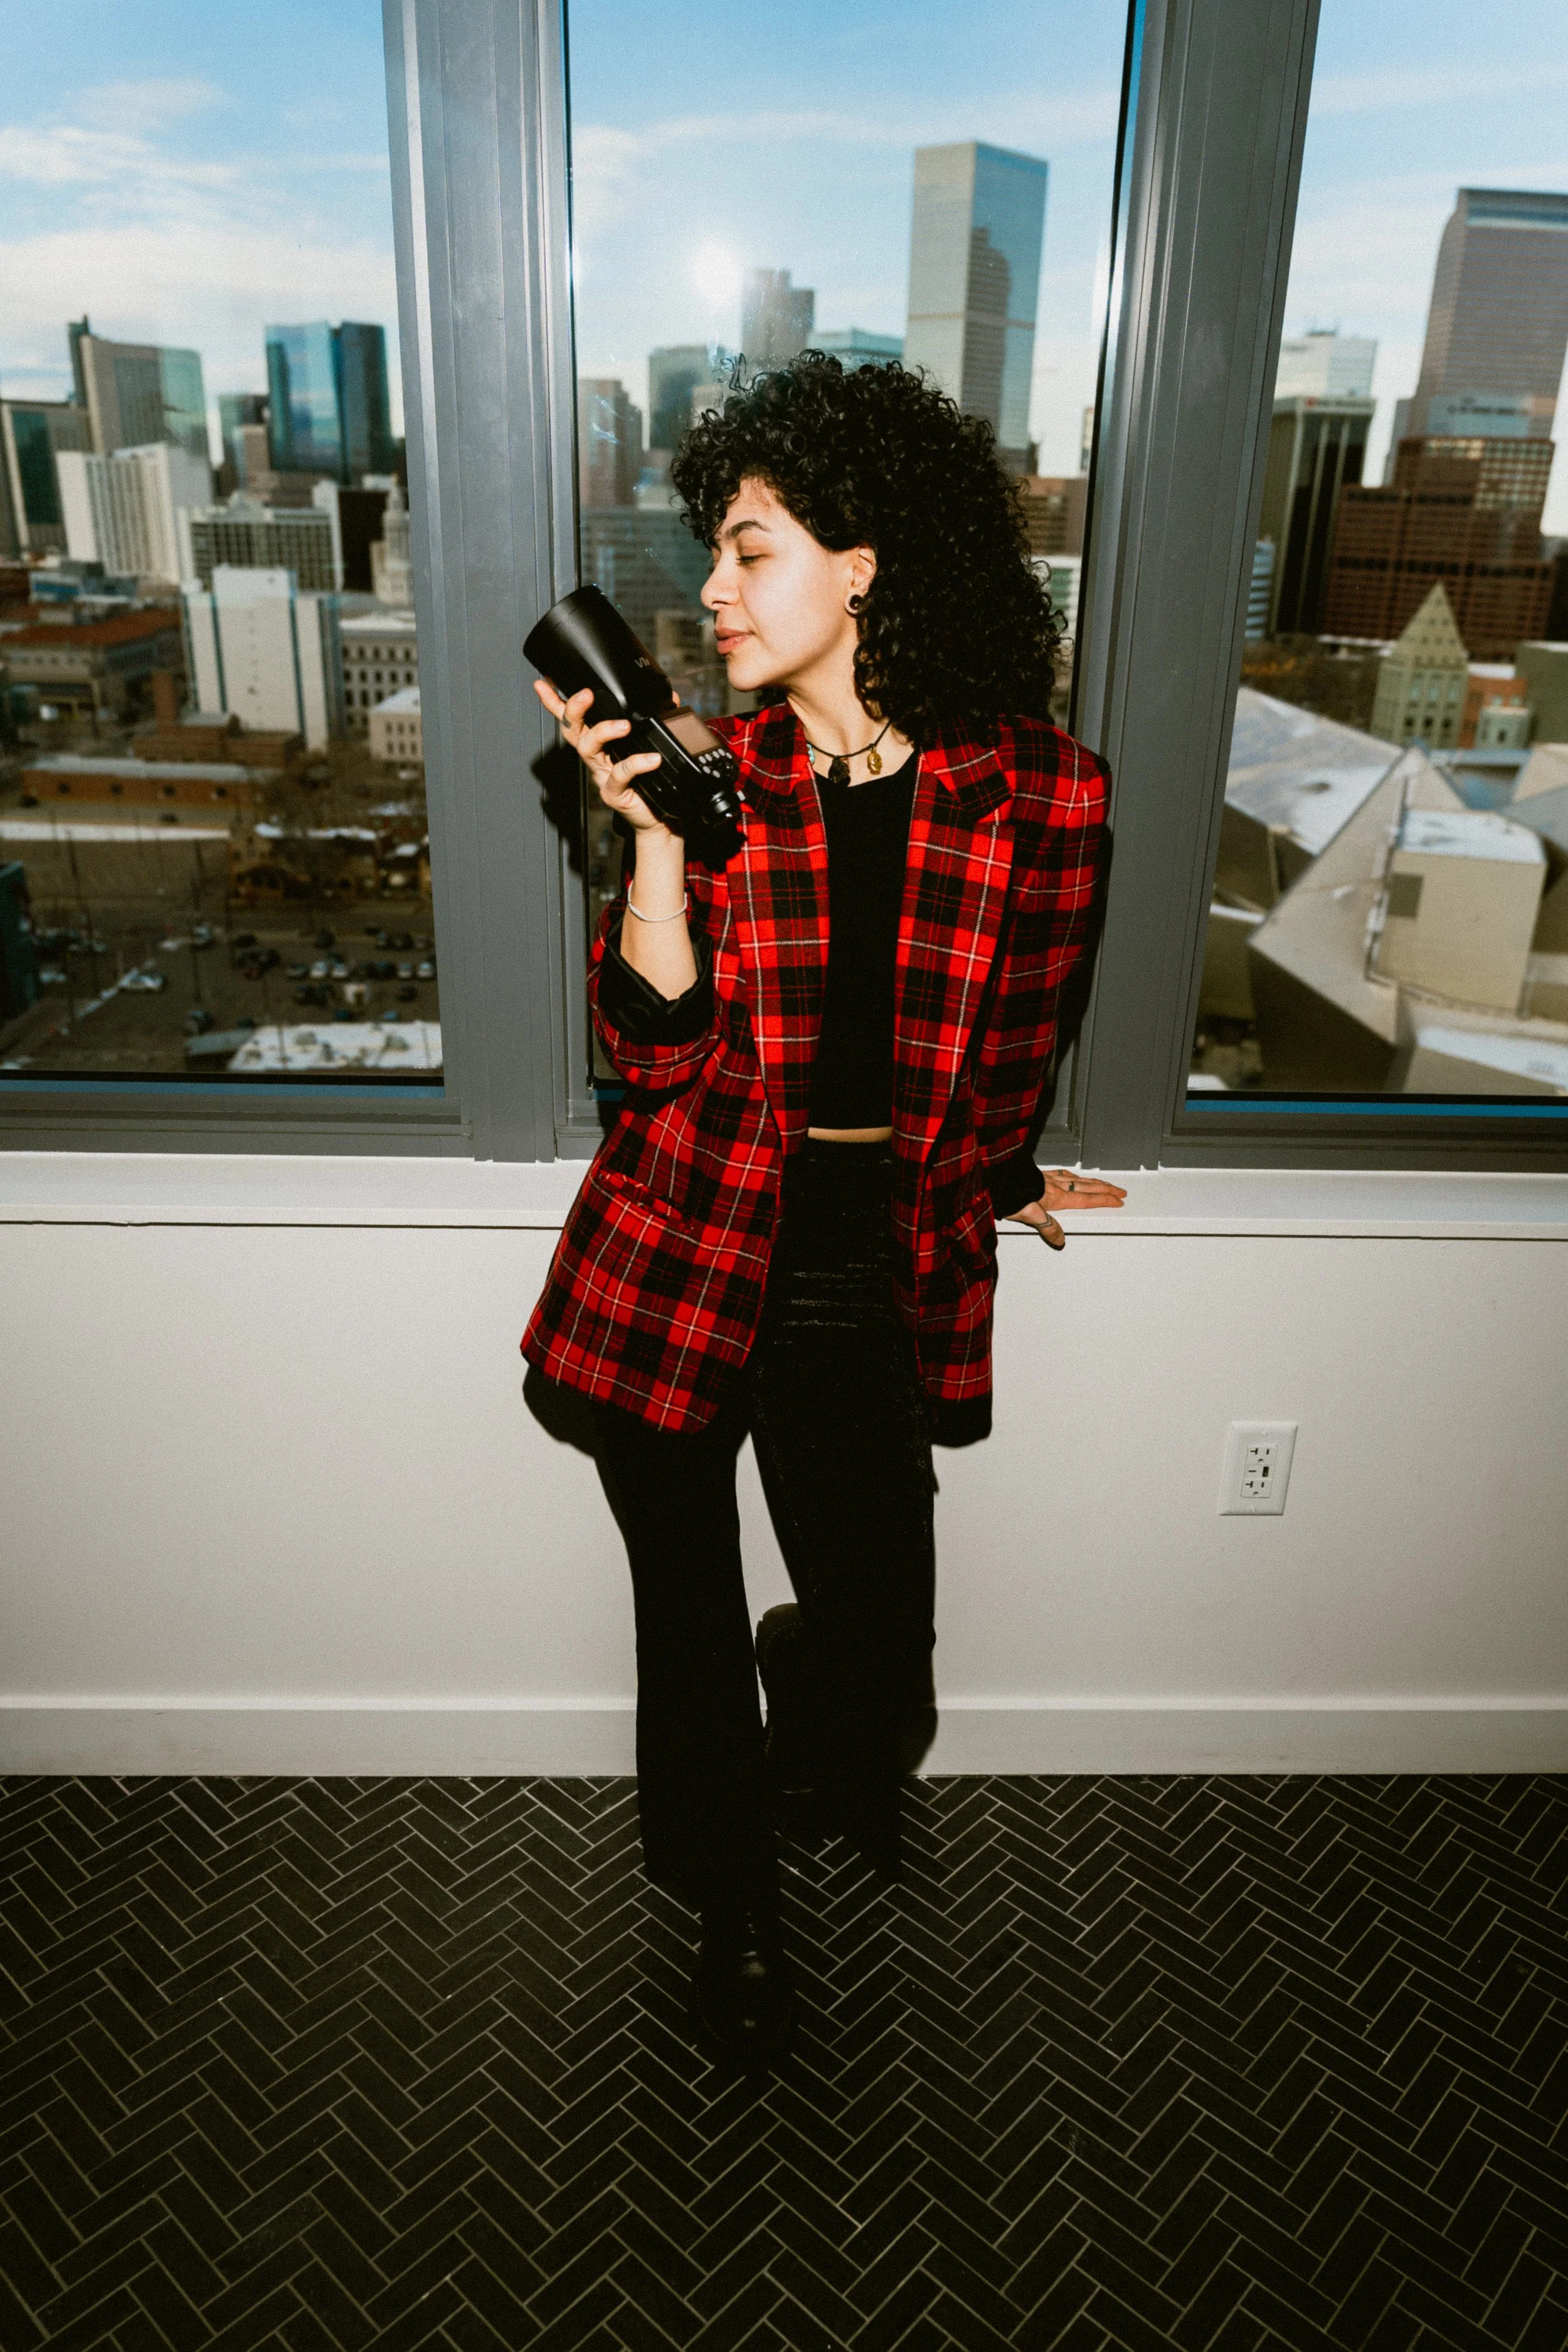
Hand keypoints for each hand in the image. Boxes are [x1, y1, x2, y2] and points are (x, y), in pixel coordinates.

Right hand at [533, 678, 668, 833]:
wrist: (657, 819)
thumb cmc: (650, 782)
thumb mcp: (650, 746)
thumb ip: (656, 721)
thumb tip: (670, 697)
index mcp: (600, 743)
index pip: (574, 719)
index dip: (556, 702)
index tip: (544, 683)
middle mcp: (596, 757)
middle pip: (573, 730)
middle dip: (574, 709)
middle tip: (586, 695)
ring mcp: (602, 775)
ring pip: (588, 749)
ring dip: (602, 731)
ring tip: (624, 726)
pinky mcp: (614, 793)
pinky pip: (619, 774)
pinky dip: (636, 763)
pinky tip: (652, 759)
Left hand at [1009, 1169, 1127, 1250]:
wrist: (995, 1178)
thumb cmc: (1008, 1194)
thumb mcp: (1028, 1214)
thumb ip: (1046, 1227)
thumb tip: (1060, 1239)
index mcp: (1056, 1197)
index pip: (1087, 1200)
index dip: (1104, 1200)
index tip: (1118, 1201)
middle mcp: (1055, 1186)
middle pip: (1087, 1187)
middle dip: (1106, 1189)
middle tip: (1120, 1191)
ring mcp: (1048, 1179)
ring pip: (1078, 1179)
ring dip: (1093, 1182)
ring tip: (1104, 1183)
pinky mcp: (1039, 1175)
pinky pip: (1063, 1174)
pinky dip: (1073, 1175)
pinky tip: (1072, 1176)